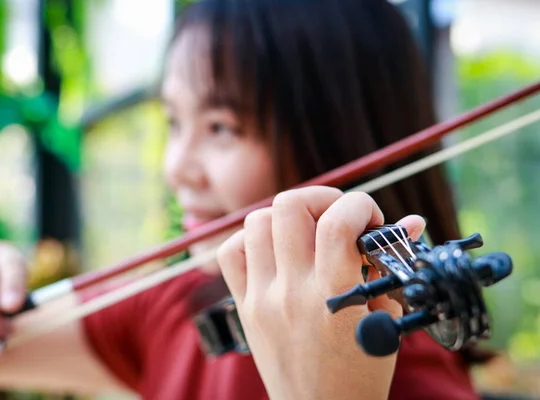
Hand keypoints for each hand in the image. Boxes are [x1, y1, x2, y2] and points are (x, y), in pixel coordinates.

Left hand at [217, 187, 425, 399]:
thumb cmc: (361, 373)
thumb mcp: (386, 321)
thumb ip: (390, 267)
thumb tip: (409, 222)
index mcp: (332, 297)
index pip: (337, 223)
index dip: (360, 205)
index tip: (371, 219)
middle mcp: (291, 292)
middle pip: (289, 206)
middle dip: (321, 198)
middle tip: (338, 217)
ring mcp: (262, 297)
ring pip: (257, 221)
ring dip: (287, 216)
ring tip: (308, 232)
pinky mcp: (245, 306)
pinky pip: (231, 252)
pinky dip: (251, 238)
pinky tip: (275, 249)